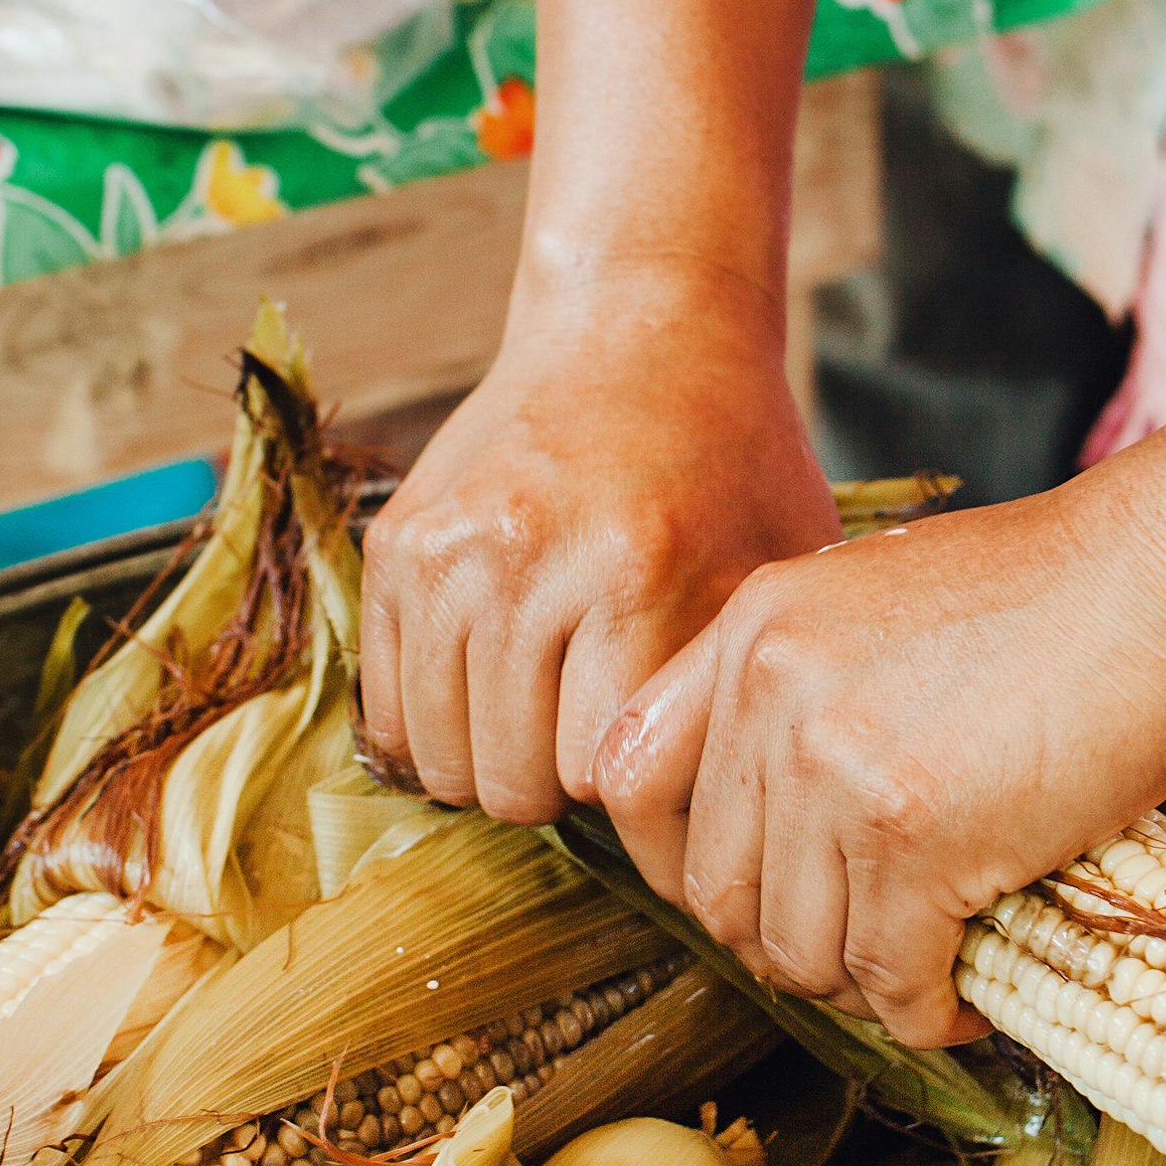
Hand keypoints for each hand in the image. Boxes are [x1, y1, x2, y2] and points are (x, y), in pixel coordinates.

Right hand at [360, 273, 836, 824]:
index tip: (662, 772)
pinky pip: (388, 708)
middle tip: (599, 736)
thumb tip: (713, 838)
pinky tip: (495, 684)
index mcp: (638, 574)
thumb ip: (735, 699)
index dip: (638, 796)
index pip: (602, 780)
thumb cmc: (731, 461)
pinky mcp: (396, 544)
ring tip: (549, 711)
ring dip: (496, 758)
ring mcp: (448, 550)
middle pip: (514, 782)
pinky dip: (438, 721)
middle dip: (561, 786)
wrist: (639, 327)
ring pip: (442, 759)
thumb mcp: (777, 571)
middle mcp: (528, 559)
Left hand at [593, 453, 1165, 1046]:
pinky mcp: (916, 835)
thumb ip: (816, 693)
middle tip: (862, 953)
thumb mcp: (886, 603)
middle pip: (714, 891)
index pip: (629, 776)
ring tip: (926, 974)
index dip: (678, 864)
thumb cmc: (1071, 588)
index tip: (744, 896)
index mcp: (754, 626)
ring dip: (864, 986)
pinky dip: (931, 1011)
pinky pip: (890, 978)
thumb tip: (796, 830)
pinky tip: (972, 995)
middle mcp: (769, 692)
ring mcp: (835, 765)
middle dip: (787, 945)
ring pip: (799, 951)